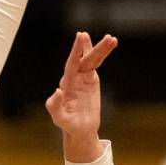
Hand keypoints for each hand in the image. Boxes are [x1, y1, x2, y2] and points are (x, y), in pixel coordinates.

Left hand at [46, 32, 117, 161]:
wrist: (80, 129)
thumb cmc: (68, 124)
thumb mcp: (59, 118)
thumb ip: (55, 106)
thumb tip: (57, 90)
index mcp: (66, 84)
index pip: (72, 64)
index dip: (76, 51)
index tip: (81, 37)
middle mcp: (73, 77)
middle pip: (84, 59)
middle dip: (91, 47)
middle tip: (100, 35)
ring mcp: (82, 77)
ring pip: (92, 59)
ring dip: (101, 49)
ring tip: (111, 38)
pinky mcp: (91, 79)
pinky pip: (96, 64)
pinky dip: (102, 54)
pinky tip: (108, 45)